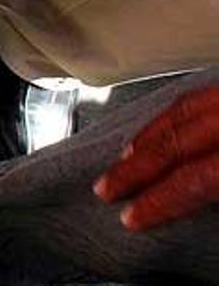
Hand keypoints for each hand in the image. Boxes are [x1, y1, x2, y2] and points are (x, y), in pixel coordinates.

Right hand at [94, 86, 218, 229]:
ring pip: (182, 110)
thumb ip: (215, 190)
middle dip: (134, 167)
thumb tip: (189, 202)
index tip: (131, 217)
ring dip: (149, 135)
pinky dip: (176, 112)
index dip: (156, 201)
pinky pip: (200, 95)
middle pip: (173, 142)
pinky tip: (166, 123)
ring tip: (126, 155)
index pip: (190, 180)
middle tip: (106, 187)